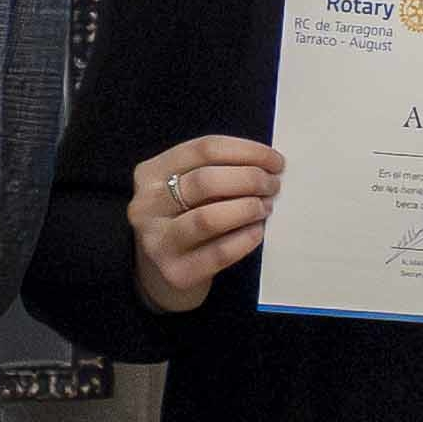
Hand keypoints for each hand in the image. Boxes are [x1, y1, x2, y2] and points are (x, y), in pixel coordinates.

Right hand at [127, 136, 282, 312]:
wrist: (161, 272)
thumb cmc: (185, 218)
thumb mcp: (188, 188)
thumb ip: (217, 171)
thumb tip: (267, 164)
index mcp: (151, 173)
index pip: (204, 149)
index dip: (247, 152)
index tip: (275, 161)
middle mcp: (147, 205)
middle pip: (205, 181)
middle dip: (250, 179)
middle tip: (273, 186)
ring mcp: (157, 241)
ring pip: (208, 218)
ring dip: (247, 209)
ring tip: (265, 208)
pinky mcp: (175, 272)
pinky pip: (218, 253)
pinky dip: (245, 239)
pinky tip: (257, 232)